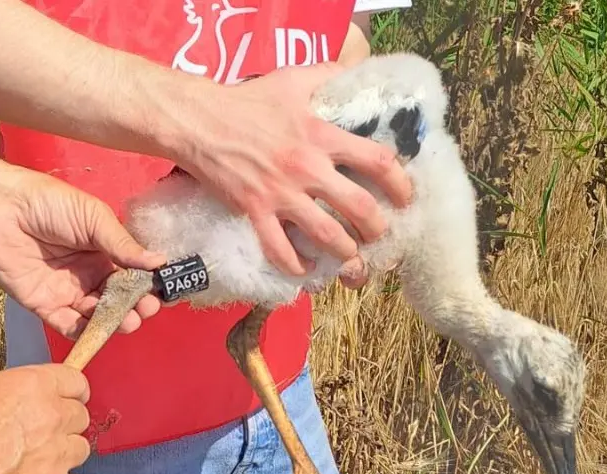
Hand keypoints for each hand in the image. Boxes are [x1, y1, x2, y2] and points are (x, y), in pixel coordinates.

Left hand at [0, 169, 168, 338]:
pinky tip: (96, 331)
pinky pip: (67, 325)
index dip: (145, 287)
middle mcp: (88, 275)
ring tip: (128, 322)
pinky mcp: (43, 305)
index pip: (130, 276)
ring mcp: (66, 292)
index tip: (159, 294)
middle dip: (133, 307)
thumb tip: (159, 262)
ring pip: (95, 316)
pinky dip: (83, 333)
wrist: (1, 209)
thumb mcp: (94, 218)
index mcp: (102, 251)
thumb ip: (123, 244)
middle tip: (145, 310)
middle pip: (116, 300)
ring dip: (113, 322)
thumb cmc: (50, 204)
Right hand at [0, 364, 98, 473]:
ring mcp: (55, 456)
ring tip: (41, 461)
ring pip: (82, 450)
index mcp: (35, 385)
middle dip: (64, 424)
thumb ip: (14, 396)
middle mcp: (53, 417)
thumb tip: (22, 406)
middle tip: (41, 433)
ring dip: (65, 454)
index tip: (64, 398)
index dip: (70, 392)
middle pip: (80, 417)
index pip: (75, 382)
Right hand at [167, 62, 413, 280]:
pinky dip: (296, 267)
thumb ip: (329, 75)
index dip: (400, 183)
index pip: (377, 161)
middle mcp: (307, 167)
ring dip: (346, 252)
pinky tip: (305, 270)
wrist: (201, 122)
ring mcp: (280, 193)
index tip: (405, 197)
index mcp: (321, 136)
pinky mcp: (254, 211)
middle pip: (360, 207)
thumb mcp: (294, 80)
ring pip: (327, 235)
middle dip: (377, 228)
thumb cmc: (248, 101)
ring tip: (351, 257)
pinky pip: (279, 250)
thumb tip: (356, 71)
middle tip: (379, 235)